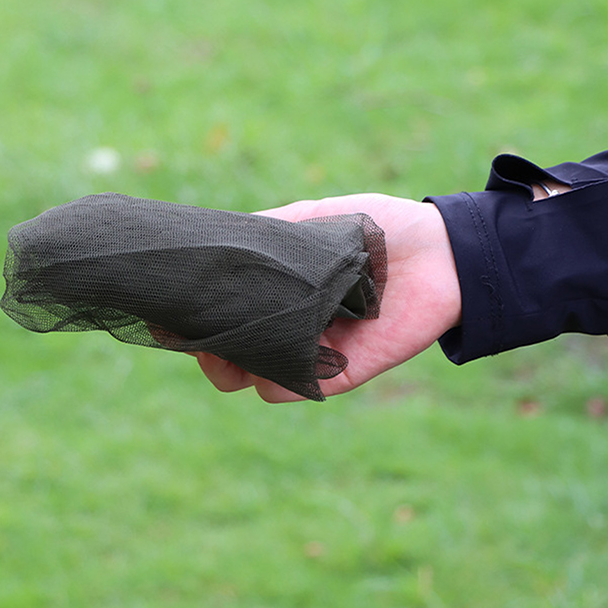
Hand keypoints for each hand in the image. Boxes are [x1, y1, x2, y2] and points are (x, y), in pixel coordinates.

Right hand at [195, 194, 461, 401]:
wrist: (438, 250)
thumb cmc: (372, 228)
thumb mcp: (309, 219)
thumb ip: (265, 233)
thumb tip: (213, 244)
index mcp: (277, 292)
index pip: (223, 315)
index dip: (194, 319)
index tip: (169, 316)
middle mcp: (288, 326)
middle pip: (230, 357)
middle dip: (207, 353)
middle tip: (200, 340)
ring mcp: (313, 352)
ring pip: (255, 378)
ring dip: (238, 368)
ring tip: (241, 346)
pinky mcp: (342, 373)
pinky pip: (297, 389)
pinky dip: (282, 378)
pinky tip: (288, 353)